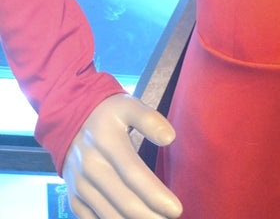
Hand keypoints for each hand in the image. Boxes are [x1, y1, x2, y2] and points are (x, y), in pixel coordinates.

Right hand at [62, 94, 182, 217]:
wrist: (68, 120)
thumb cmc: (107, 114)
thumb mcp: (128, 105)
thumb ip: (149, 119)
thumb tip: (169, 138)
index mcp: (107, 142)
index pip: (134, 174)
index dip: (155, 194)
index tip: (176, 209)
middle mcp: (91, 166)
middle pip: (124, 200)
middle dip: (150, 215)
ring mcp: (80, 185)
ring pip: (109, 214)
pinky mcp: (74, 197)